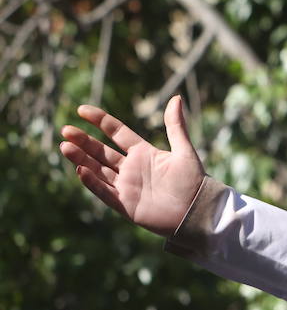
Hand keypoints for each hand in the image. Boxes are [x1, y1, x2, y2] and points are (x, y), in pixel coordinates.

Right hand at [59, 96, 205, 236]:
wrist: (198, 212)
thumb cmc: (194, 182)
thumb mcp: (184, 151)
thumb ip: (175, 126)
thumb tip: (176, 98)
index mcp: (144, 153)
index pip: (117, 132)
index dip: (100, 121)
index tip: (82, 109)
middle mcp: (131, 168)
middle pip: (101, 151)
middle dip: (83, 141)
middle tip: (66, 130)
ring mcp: (126, 186)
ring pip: (98, 169)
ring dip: (81, 159)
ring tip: (65, 146)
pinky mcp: (125, 204)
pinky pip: (104, 191)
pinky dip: (92, 181)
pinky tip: (80, 169)